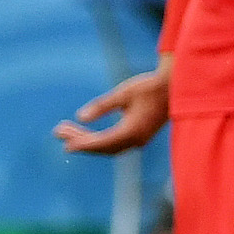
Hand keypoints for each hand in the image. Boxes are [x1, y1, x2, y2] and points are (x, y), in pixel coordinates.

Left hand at [57, 65, 171, 156]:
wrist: (175, 87)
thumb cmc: (150, 87)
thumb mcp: (123, 93)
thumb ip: (102, 106)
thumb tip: (80, 116)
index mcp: (132, 131)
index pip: (101, 142)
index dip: (82, 143)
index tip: (64, 144)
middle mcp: (136, 139)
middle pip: (103, 146)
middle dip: (80, 140)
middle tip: (58, 131)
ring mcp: (139, 139)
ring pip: (108, 147)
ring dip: (88, 140)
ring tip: (67, 130)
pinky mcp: (140, 136)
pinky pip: (115, 143)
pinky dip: (99, 140)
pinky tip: (87, 132)